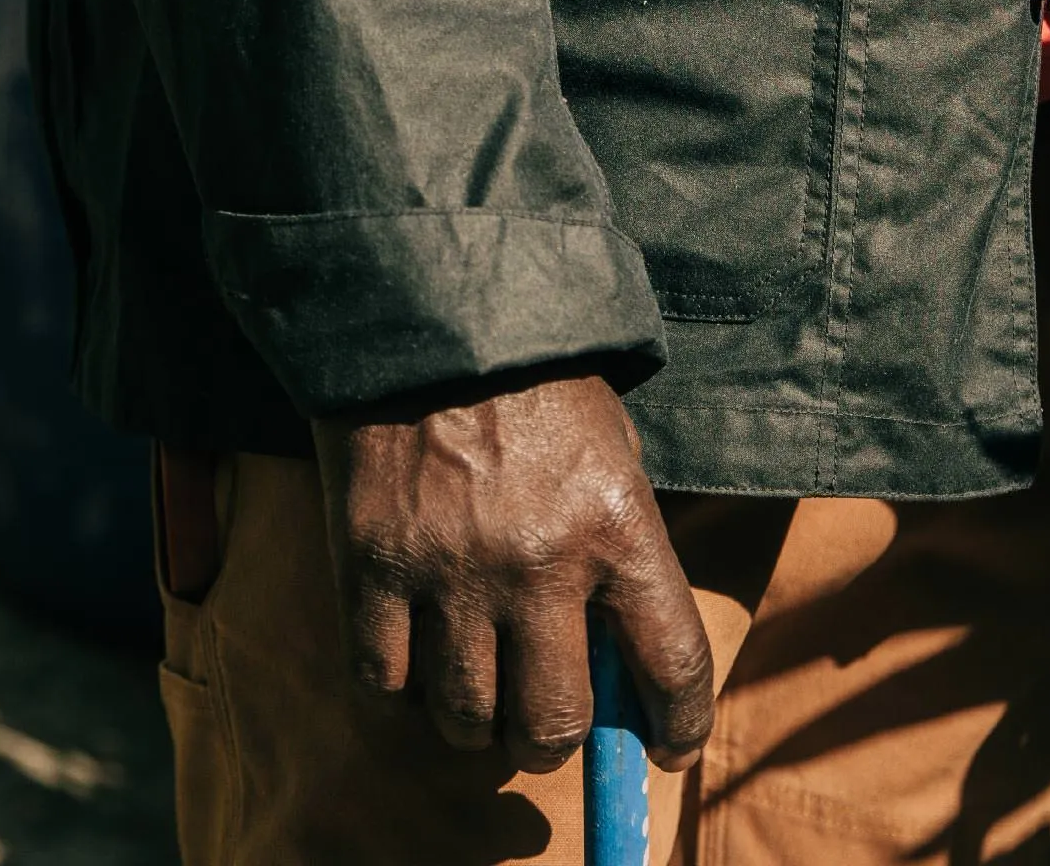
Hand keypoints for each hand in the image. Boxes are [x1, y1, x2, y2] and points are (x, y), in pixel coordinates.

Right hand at [311, 370, 714, 774]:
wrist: (429, 307)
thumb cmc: (535, 375)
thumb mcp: (611, 444)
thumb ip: (620, 543)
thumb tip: (620, 651)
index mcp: (617, 522)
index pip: (671, 662)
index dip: (677, 723)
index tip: (666, 743)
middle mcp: (539, 561)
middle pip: (553, 722)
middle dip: (552, 737)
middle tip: (544, 715)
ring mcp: (451, 569)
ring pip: (465, 717)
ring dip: (474, 717)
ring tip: (475, 682)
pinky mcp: (372, 564)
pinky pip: (383, 681)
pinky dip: (400, 688)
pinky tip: (413, 658)